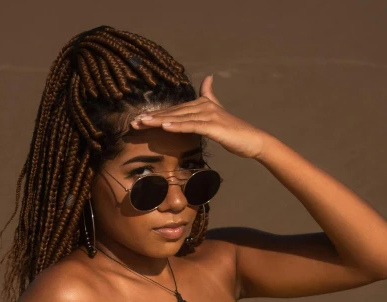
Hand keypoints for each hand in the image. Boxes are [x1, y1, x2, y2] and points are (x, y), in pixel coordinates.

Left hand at [130, 75, 269, 159]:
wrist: (252, 140)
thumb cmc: (234, 130)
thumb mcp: (219, 111)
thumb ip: (210, 95)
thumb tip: (208, 77)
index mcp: (201, 105)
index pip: (175, 111)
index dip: (157, 115)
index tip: (139, 120)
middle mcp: (203, 106)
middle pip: (173, 113)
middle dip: (153, 118)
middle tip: (134, 123)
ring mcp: (209, 115)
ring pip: (179, 118)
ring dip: (160, 121)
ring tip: (144, 123)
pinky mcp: (213, 126)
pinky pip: (192, 125)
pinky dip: (177, 125)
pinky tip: (165, 127)